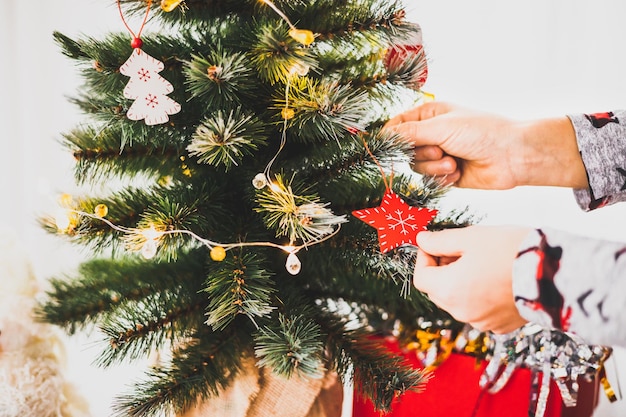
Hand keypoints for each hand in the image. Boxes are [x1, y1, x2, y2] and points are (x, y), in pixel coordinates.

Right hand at [385, 101, 587, 188]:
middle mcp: (433, 134)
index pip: (398, 125)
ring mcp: (440, 154)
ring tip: (453, 163)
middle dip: (421, 154)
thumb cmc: (482, 132)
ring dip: (434, 167)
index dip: (390, 137)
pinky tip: (458, 172)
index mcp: (430, 115)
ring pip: (417, 167)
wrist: (512, 156)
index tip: (384, 147)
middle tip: (440, 151)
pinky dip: (442, 179)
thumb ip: (409, 133)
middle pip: (405, 150)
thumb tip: (383, 135)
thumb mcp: (441, 127)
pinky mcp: (447, 174)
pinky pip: (431, 180)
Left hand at [414, 225, 530, 333]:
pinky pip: (479, 310)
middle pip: (437, 291)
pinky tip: (495, 277)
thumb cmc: (511, 251)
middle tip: (458, 250)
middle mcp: (461, 312)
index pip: (421, 278)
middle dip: (441, 269)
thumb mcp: (470, 237)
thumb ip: (440, 240)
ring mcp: (481, 322)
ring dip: (460, 282)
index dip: (424, 258)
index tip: (435, 245)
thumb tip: (421, 240)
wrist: (556, 272)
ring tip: (480, 261)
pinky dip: (479, 295)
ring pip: (458, 301)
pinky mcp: (500, 325)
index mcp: (449, 290)